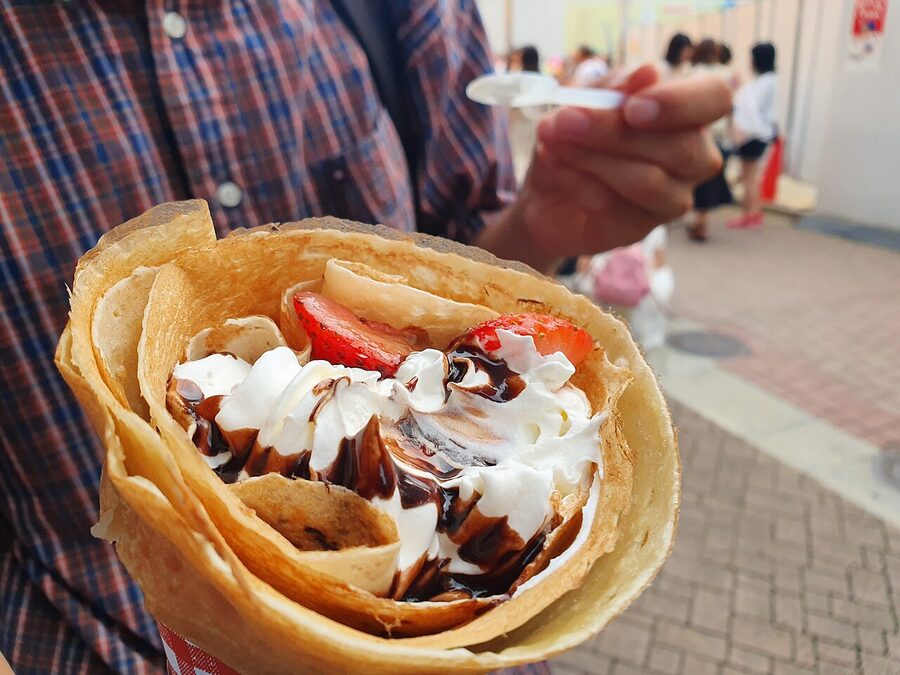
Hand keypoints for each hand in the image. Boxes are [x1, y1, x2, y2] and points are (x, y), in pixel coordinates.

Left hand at [477, 64, 731, 271]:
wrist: (544, 187)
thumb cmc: (576, 133)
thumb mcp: (584, 98)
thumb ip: (613, 87)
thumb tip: (648, 74)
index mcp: (688, 111)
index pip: (714, 99)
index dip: (680, 103)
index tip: (632, 107)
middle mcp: (693, 156)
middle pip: (681, 147)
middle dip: (615, 132)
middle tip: (565, 120)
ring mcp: (672, 197)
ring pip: (649, 181)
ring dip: (591, 157)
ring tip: (551, 138)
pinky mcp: (640, 227)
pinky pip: (617, 207)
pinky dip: (578, 182)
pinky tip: (555, 165)